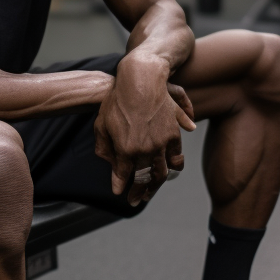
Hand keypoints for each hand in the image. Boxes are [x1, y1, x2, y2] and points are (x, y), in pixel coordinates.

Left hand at [93, 54, 196, 206]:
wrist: (140, 80)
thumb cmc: (117, 100)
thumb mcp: (102, 124)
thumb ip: (104, 148)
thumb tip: (110, 165)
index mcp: (126, 150)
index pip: (124, 177)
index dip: (121, 187)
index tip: (120, 194)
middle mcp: (145, 150)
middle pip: (145, 180)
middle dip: (140, 193)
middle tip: (136, 199)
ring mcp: (162, 143)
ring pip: (162, 173)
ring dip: (156, 186)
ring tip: (151, 191)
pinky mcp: (173, 135)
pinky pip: (176, 157)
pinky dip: (173, 167)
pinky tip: (169, 171)